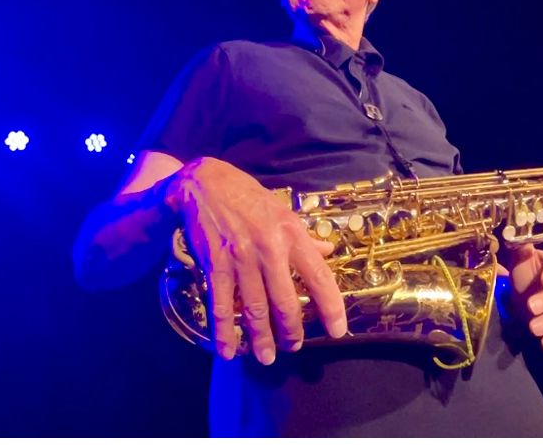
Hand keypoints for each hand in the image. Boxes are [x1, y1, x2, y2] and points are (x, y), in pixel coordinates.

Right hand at [165, 157, 347, 364]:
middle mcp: (270, 248)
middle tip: (293, 347)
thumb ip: (306, 237)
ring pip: (254, 308)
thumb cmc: (249, 199)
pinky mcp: (216, 264)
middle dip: (291, 331)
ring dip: (260, 338)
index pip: (320, 276)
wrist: (205, 184)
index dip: (331, 307)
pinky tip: (228, 350)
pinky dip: (224, 331)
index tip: (337, 330)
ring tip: (266, 357)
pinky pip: (221, 305)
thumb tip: (329, 250)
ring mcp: (241, 258)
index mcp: (292, 235)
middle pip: (286, 301)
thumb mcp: (283, 212)